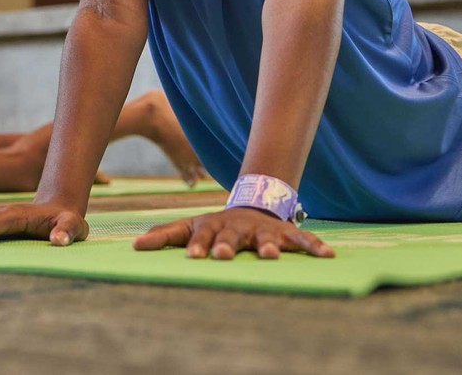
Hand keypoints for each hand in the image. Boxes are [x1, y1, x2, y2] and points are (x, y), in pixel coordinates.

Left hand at [133, 207, 332, 259]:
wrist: (252, 204)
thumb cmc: (215, 225)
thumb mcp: (189, 226)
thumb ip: (163, 235)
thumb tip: (133, 246)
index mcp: (213, 227)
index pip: (202, 236)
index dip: (198, 245)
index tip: (193, 257)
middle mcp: (238, 228)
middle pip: (232, 236)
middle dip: (227, 246)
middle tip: (223, 256)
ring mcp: (263, 230)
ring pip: (266, 238)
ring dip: (269, 246)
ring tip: (270, 255)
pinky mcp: (286, 233)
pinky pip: (303, 239)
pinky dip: (315, 246)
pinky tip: (328, 256)